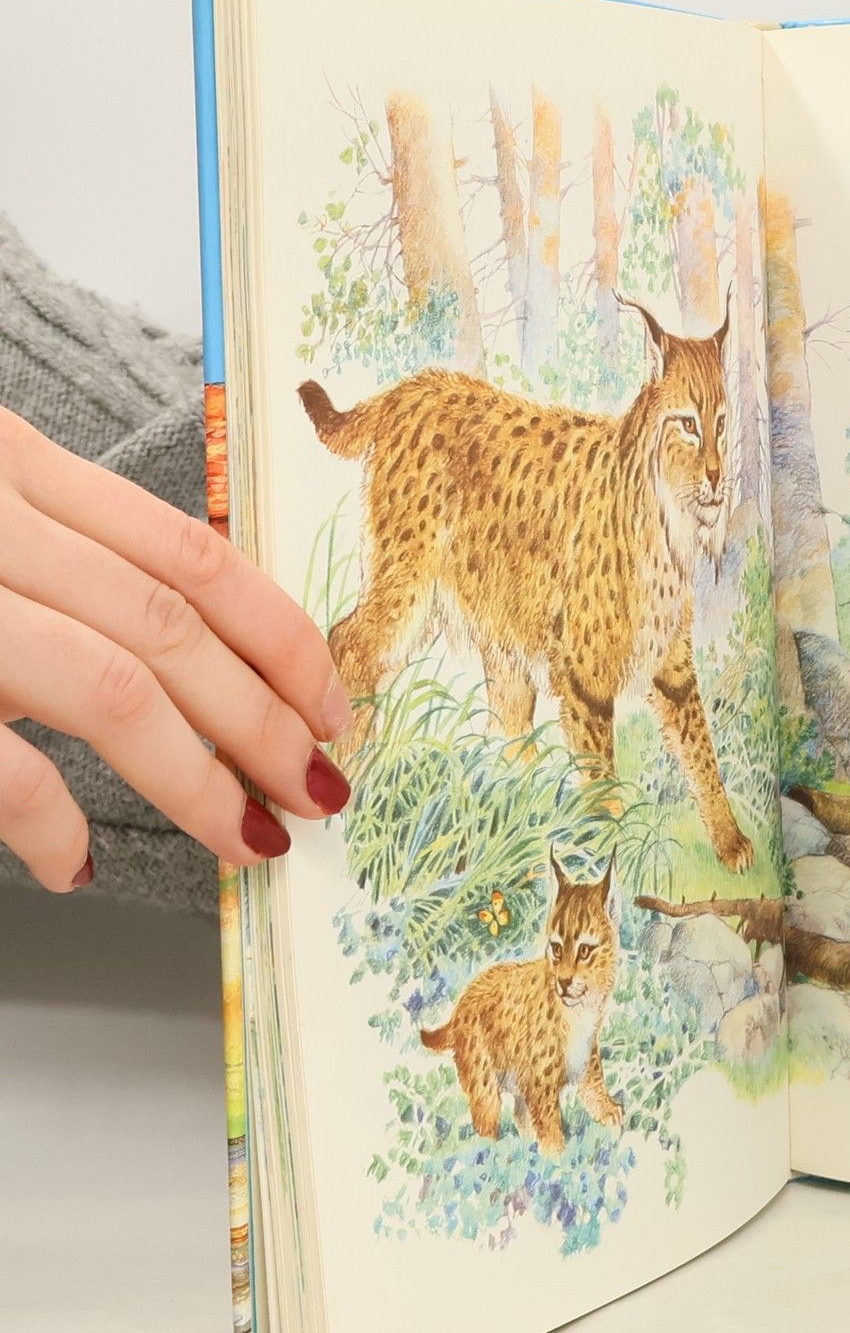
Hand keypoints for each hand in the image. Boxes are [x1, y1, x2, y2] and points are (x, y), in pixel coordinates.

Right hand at [0, 409, 350, 890]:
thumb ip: (60, 540)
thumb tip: (190, 644)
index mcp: (11, 465)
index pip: (195, 555)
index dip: (284, 639)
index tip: (334, 705)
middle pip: (175, 629)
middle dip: (267, 722)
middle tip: (317, 790)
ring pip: (115, 688)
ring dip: (199, 779)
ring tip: (247, 837)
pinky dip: (49, 822)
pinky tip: (74, 868)